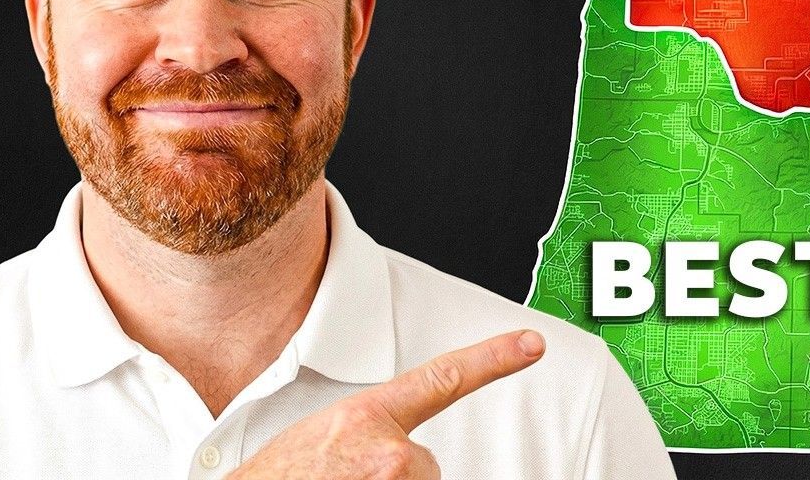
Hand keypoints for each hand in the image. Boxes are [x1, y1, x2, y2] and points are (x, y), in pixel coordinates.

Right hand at [227, 329, 545, 478]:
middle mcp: (389, 450)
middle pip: (423, 466)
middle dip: (394, 479)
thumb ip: (366, 436)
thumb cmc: (277, 479)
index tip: (532, 344)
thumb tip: (396, 457)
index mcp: (365, 418)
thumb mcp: (318, 443)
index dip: (493, 359)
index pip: (443, 378)